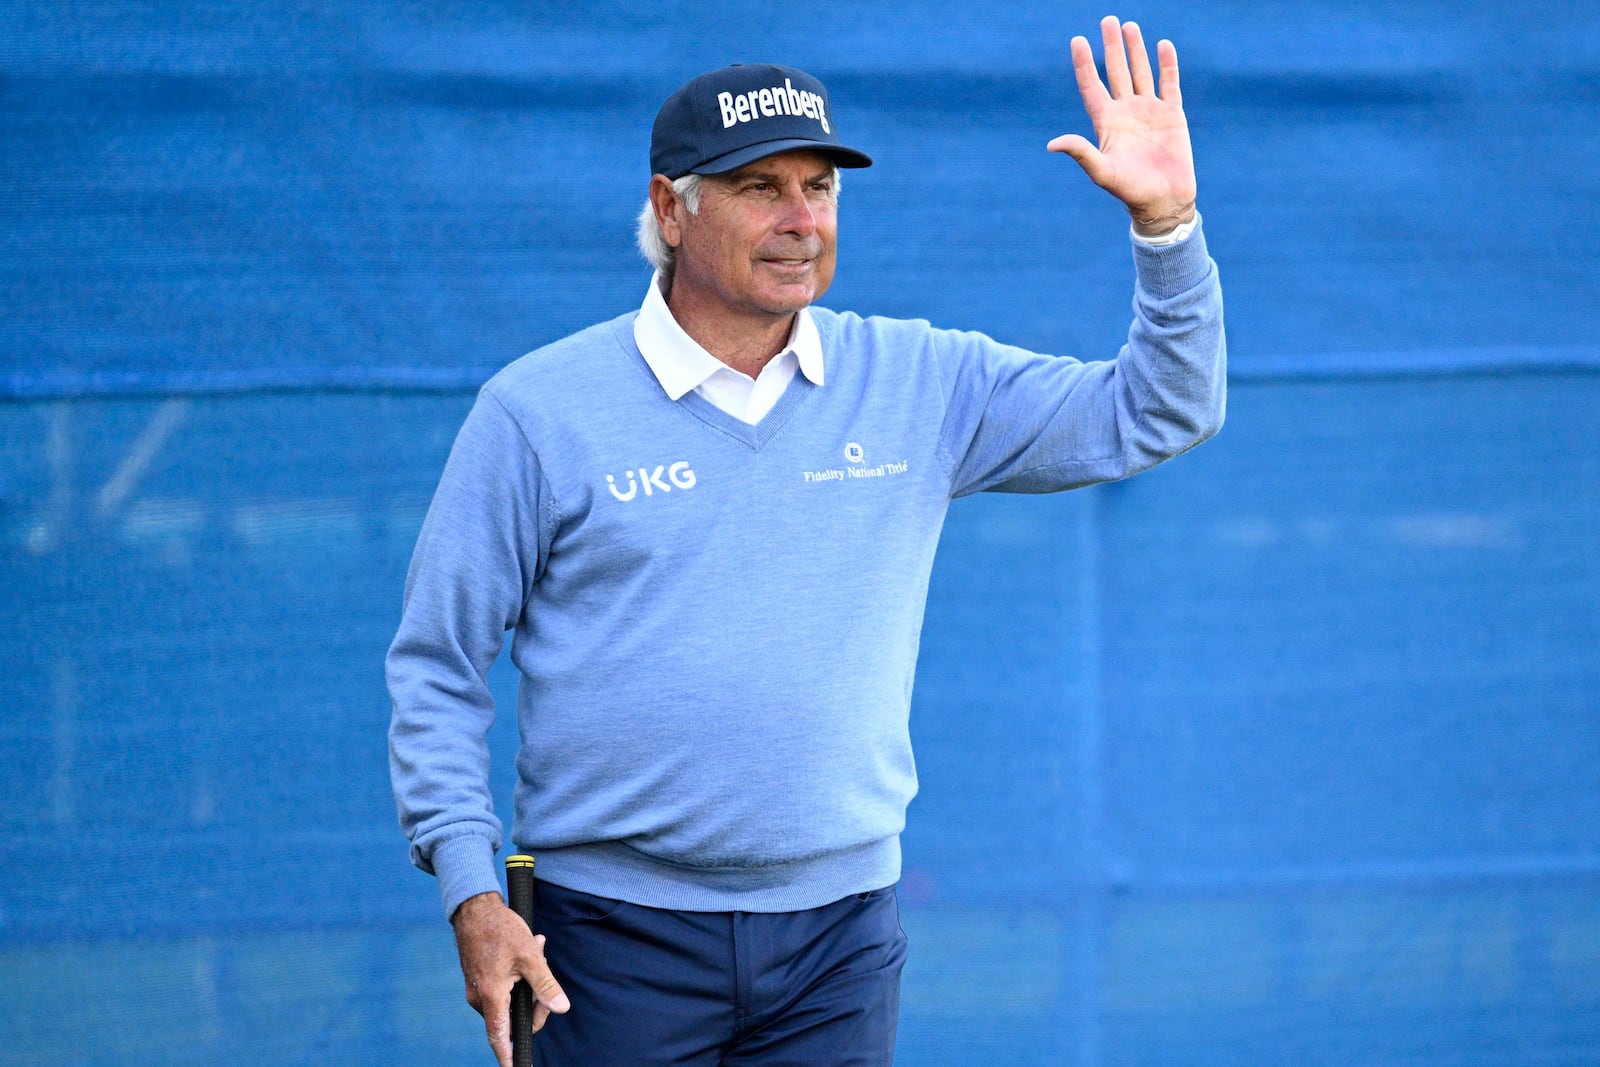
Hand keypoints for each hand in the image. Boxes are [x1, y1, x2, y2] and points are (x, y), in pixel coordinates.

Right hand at [452, 891, 570, 1066]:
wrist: (475, 908)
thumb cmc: (501, 929)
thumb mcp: (530, 956)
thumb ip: (546, 985)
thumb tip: (562, 1008)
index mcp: (492, 995)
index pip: (500, 1037)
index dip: (509, 1056)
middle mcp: (480, 998)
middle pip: (511, 1018)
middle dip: (534, 1003)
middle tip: (546, 979)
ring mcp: (477, 989)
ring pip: (509, 1002)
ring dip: (527, 985)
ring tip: (538, 953)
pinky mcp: (478, 980)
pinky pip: (502, 990)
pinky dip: (517, 978)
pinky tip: (528, 954)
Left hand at [1048, 16, 1196, 233]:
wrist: (1163, 202)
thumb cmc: (1130, 191)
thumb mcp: (1102, 171)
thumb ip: (1081, 153)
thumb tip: (1052, 143)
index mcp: (1107, 123)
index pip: (1092, 86)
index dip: (1085, 64)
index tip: (1077, 41)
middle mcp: (1126, 112)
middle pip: (1116, 72)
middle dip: (1112, 47)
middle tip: (1108, 20)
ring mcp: (1150, 111)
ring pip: (1141, 73)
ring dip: (1136, 50)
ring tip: (1130, 26)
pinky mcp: (1172, 115)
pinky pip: (1169, 84)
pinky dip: (1167, 65)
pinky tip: (1163, 45)